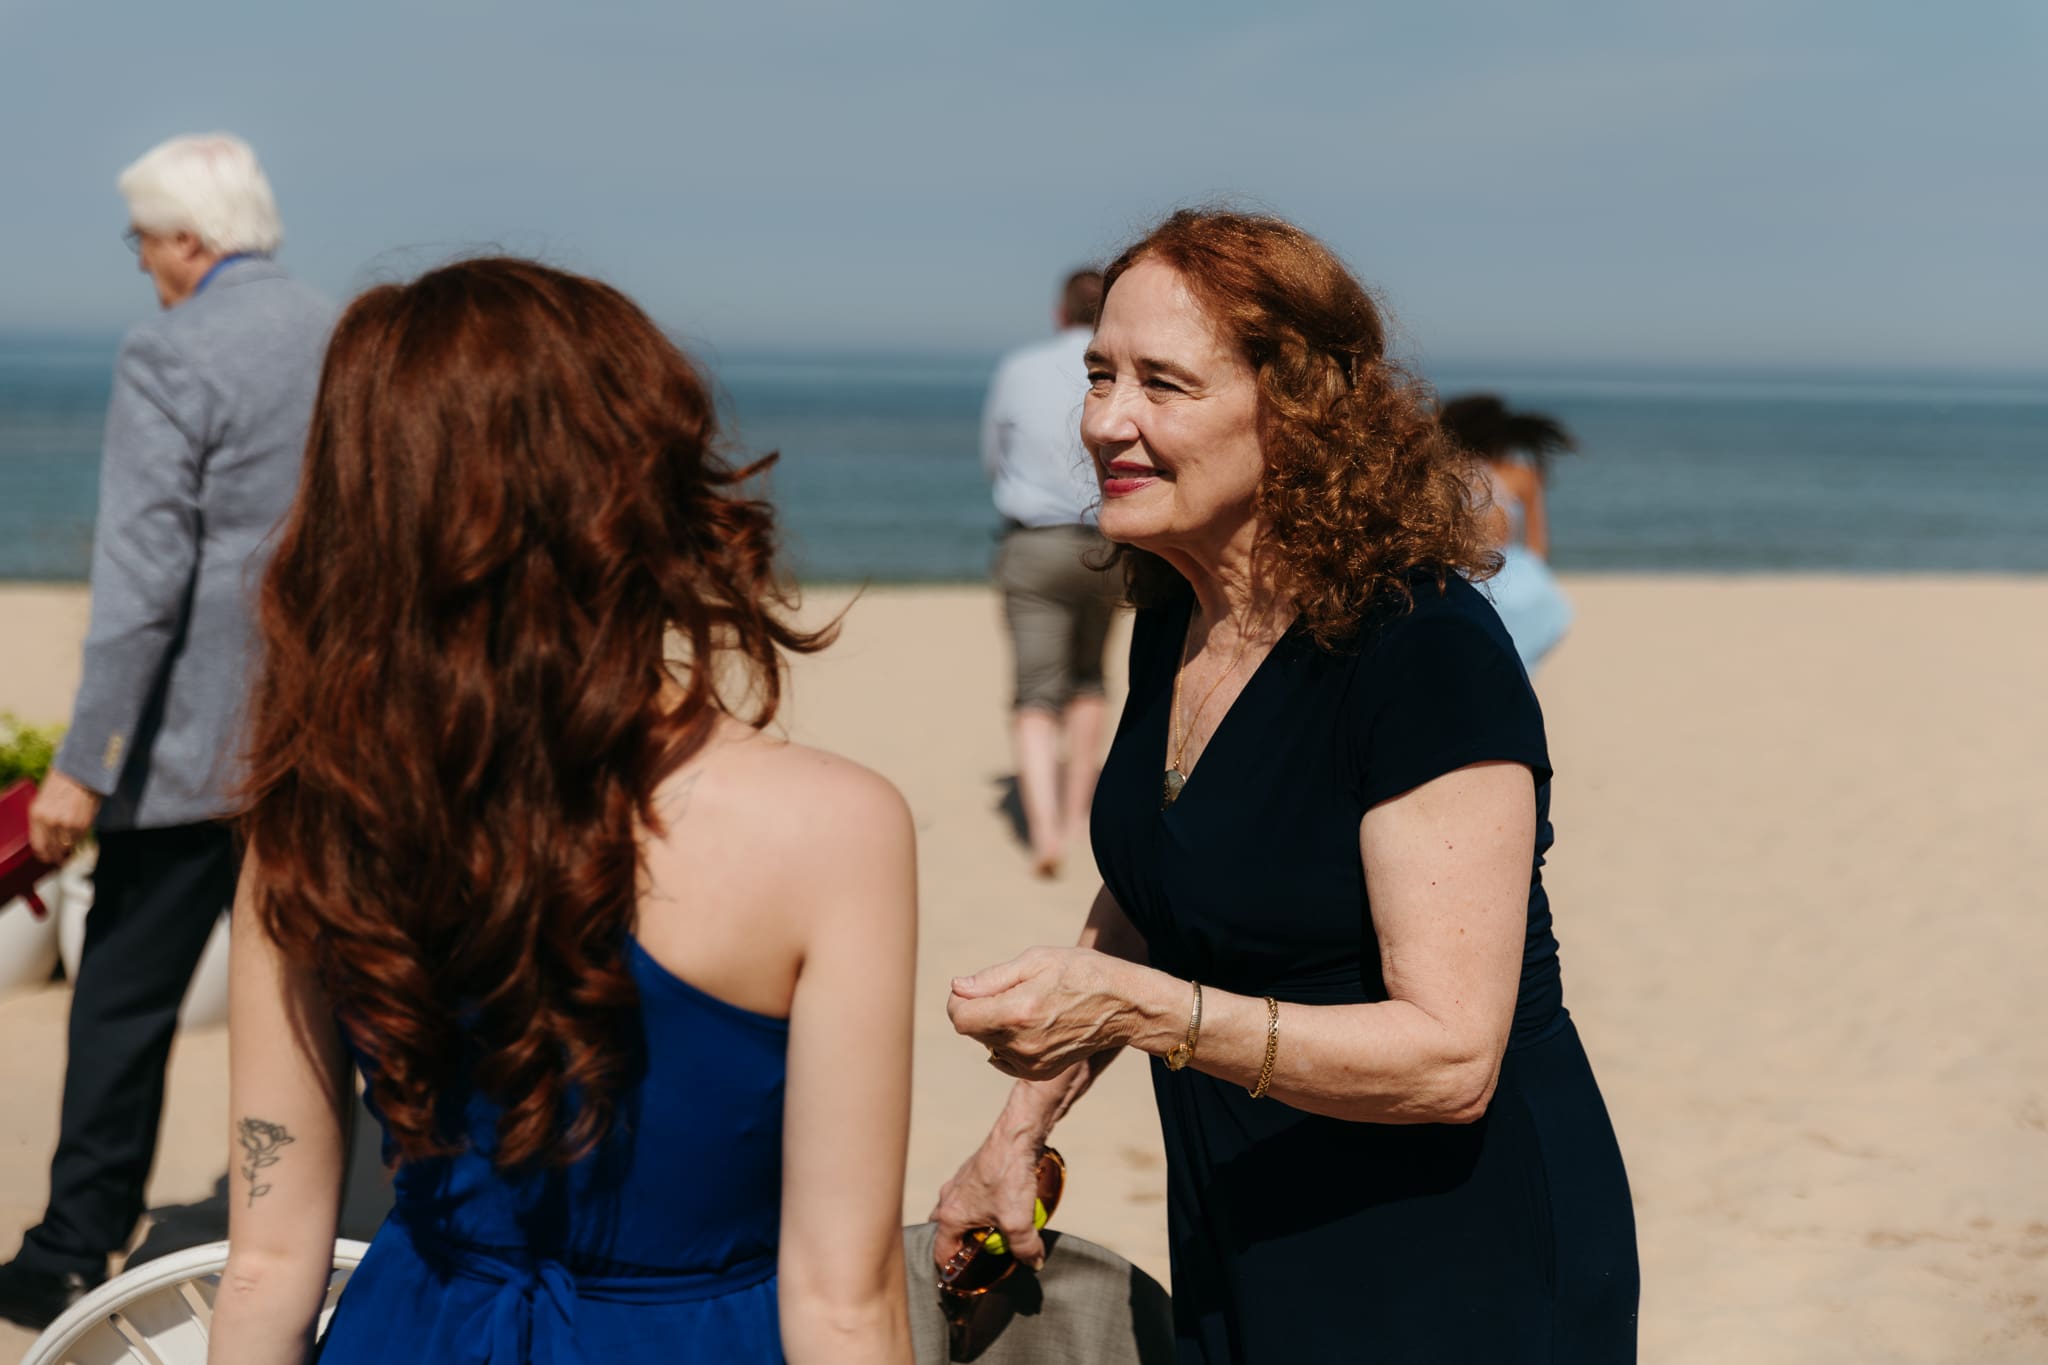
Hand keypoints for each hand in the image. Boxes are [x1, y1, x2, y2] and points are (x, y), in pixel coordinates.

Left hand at [29, 771, 99, 864]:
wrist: (83, 770)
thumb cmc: (63, 781)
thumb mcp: (44, 799)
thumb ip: (43, 817)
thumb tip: (47, 837)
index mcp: (37, 814)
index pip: (38, 845)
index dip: (43, 855)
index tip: (47, 858)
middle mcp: (50, 822)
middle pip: (53, 849)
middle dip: (56, 856)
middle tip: (59, 858)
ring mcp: (67, 824)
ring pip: (68, 846)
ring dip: (69, 849)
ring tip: (70, 848)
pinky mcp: (83, 824)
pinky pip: (79, 839)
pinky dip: (79, 839)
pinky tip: (78, 835)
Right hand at [929, 1127, 1049, 1270]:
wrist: (1017, 1136)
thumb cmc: (1009, 1176)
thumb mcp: (1019, 1221)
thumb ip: (1025, 1248)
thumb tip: (1033, 1263)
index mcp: (951, 1216)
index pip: (941, 1253)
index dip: (951, 1270)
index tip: (965, 1279)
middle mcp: (948, 1199)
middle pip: (946, 1232)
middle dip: (960, 1246)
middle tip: (979, 1255)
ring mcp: (959, 1183)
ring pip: (958, 1212)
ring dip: (972, 1225)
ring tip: (994, 1232)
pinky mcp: (973, 1171)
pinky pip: (972, 1196)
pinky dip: (983, 1206)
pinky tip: (1004, 1206)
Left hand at [947, 946, 1134, 1081]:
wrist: (1123, 1005)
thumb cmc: (1081, 972)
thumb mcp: (1036, 960)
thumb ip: (992, 978)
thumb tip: (958, 988)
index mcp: (1017, 1013)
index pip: (960, 1017)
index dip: (959, 999)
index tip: (972, 988)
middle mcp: (1020, 1044)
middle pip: (971, 1030)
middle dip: (978, 1009)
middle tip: (1009, 990)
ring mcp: (1031, 1063)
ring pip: (988, 1044)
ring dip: (994, 1025)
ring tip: (1028, 1006)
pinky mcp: (1039, 1073)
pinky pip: (1004, 1058)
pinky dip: (1008, 1042)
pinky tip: (1033, 1025)